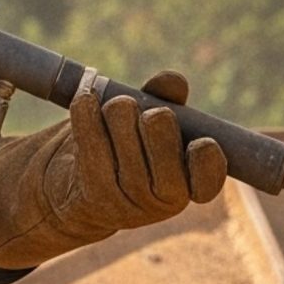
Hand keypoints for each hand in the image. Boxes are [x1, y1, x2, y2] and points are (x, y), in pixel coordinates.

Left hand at [0, 68, 228, 268]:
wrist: (73, 191)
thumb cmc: (125, 150)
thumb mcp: (152, 125)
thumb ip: (169, 101)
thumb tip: (174, 83)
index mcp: (191, 186)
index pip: (210, 172)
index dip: (206, 154)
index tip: (198, 142)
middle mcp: (165, 200)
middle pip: (159, 122)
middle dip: (147, 108)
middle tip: (139, 118)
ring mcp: (130, 198)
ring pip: (122, 115)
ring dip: (114, 106)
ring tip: (109, 119)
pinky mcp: (95, 192)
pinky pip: (90, 131)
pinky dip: (86, 108)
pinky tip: (85, 102)